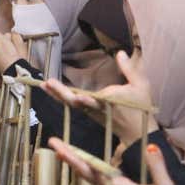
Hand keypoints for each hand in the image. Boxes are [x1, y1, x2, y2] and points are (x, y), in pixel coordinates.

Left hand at [41, 51, 157, 144]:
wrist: (137, 132)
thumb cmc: (140, 108)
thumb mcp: (140, 86)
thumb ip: (129, 69)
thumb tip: (120, 52)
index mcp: (110, 102)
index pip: (96, 100)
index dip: (87, 100)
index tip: (78, 97)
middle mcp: (97, 108)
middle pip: (77, 101)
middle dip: (62, 92)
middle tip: (48, 82)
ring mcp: (91, 112)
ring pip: (71, 103)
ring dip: (57, 94)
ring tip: (44, 84)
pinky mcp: (89, 113)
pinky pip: (73, 105)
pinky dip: (61, 97)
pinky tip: (51, 90)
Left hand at [48, 139, 179, 184]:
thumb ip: (158, 167)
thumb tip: (150, 146)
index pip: (93, 171)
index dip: (76, 159)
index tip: (60, 149)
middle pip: (85, 172)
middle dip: (68, 156)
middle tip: (52, 142)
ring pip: (89, 176)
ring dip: (75, 162)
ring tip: (61, 149)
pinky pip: (96, 179)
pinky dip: (86, 168)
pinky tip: (81, 163)